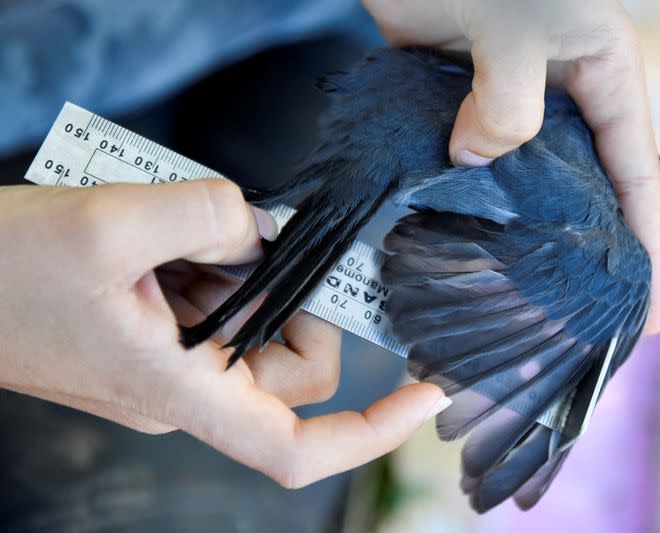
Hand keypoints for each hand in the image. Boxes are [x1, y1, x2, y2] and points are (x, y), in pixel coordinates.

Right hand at [0, 180, 446, 487]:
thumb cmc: (3, 269)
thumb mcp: (109, 221)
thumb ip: (209, 214)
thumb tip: (260, 227)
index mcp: (180, 392)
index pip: (298, 446)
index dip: (373, 430)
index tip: (427, 392)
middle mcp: (188, 392)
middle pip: (295, 360)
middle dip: (295, 294)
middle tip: (246, 239)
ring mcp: (174, 366)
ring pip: (261, 323)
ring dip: (248, 270)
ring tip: (183, 234)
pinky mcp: (160, 338)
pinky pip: (222, 303)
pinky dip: (216, 264)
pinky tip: (170, 237)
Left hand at [363, 0, 659, 332]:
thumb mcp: (515, 21)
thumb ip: (508, 98)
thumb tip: (477, 160)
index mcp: (602, 70)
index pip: (635, 171)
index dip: (642, 242)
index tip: (647, 306)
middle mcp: (562, 94)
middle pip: (587, 188)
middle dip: (589, 252)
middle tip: (583, 319)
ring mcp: (507, 101)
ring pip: (528, 182)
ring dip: (525, 233)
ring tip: (524, 297)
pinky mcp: (457, 103)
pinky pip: (473, 163)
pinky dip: (470, 200)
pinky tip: (460, 239)